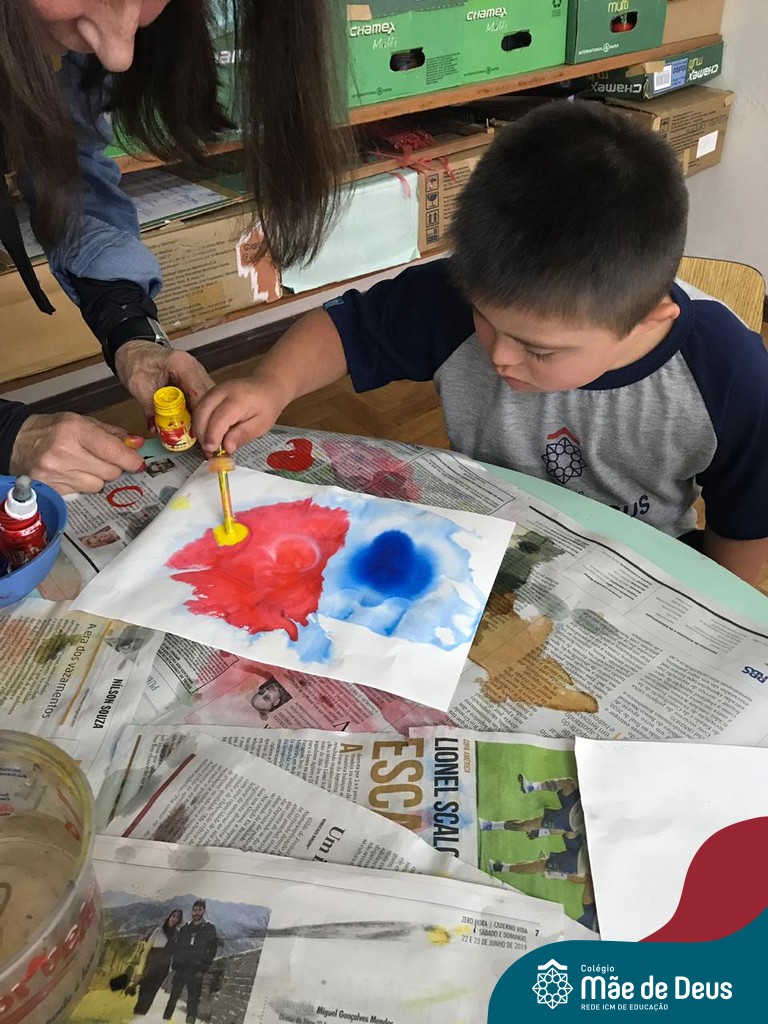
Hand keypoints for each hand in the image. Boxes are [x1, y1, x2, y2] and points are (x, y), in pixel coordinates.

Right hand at [9, 413, 144, 494]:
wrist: (17, 442)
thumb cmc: (52, 430)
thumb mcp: (81, 422)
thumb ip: (112, 434)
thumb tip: (137, 444)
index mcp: (74, 430)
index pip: (113, 451)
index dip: (131, 459)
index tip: (137, 462)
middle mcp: (64, 452)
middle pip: (110, 472)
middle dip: (113, 467)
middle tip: (103, 459)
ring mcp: (57, 473)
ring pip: (98, 485)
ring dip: (97, 477)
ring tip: (82, 465)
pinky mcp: (53, 489)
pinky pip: (83, 492)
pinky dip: (82, 484)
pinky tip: (72, 473)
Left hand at [114, 341, 214, 426]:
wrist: (133, 350)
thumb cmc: (135, 361)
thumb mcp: (138, 385)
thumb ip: (149, 407)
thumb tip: (156, 428)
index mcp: (181, 364)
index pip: (198, 393)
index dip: (199, 415)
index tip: (196, 434)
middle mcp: (195, 368)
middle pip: (208, 398)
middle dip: (204, 419)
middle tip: (197, 439)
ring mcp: (198, 374)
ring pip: (209, 400)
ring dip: (202, 417)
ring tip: (195, 435)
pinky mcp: (196, 382)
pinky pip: (202, 400)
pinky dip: (197, 413)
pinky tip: (191, 425)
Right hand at [193, 376, 289, 454]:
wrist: (267, 387)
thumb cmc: (266, 407)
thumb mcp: (261, 425)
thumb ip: (243, 435)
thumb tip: (227, 448)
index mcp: (238, 400)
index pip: (219, 418)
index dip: (213, 436)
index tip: (212, 451)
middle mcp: (222, 392)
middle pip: (203, 413)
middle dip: (202, 435)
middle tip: (209, 452)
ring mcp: (214, 390)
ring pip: (198, 411)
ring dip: (199, 430)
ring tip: (208, 446)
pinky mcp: (211, 393)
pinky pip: (200, 409)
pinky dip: (200, 424)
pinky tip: (208, 436)